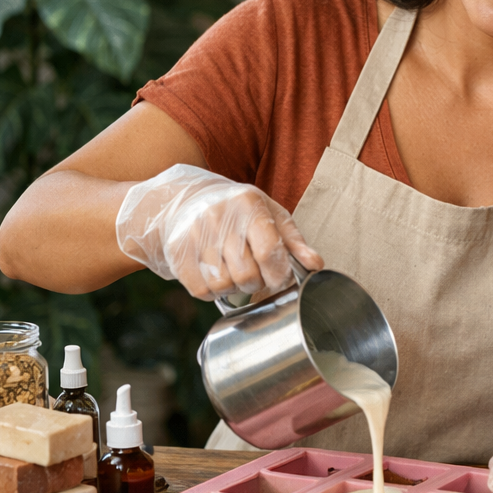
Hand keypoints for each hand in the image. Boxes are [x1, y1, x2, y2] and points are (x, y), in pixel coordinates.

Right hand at [115, 163, 322, 300]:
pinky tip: (217, 275)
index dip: (279, 275)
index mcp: (248, 204)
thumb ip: (294, 241)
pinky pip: (201, 291)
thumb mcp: (271, 215)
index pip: (269, 251)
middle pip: (246, 274)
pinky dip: (213, 292)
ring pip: (223, 285)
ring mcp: (194, 234)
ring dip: (234, 288)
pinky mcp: (177, 252)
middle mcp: (219, 217)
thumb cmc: (239, 211)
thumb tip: (316, 265)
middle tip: (256, 274)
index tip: (280, 279)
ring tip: (235, 271)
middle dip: (257, 283)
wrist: (187, 200)